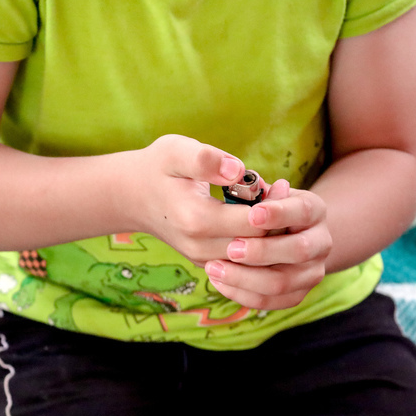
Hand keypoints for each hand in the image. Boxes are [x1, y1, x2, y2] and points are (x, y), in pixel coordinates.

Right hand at [132, 135, 266, 265]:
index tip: (279, 184)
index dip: (274, 205)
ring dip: (269, 235)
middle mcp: (201, 248)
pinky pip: (243, 262)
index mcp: (196, 220)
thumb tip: (237, 170)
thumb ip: (207, 159)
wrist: (133, 196)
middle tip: (282, 193)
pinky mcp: (207, 264)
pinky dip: (256, 244)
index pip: (255, 224)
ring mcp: (203, 260)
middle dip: (276, 222)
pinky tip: (256, 218)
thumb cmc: (159, 168)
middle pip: (259, 246)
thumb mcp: (176, 150)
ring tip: (271, 205)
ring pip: (254, 259)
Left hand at [203, 179, 332, 309]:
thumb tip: (249, 186)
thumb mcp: (264, 194)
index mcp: (315, 210)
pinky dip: (242, 294)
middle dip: (262, 251)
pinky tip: (218, 281)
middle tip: (230, 247)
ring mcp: (312, 272)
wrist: (286, 235)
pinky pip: (270, 301)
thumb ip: (256, 192)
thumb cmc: (266, 209)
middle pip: (298, 251)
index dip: (278, 214)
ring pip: (282, 282)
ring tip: (213, 268)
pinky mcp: (297, 294)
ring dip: (245, 278)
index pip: (302, 211)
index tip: (252, 215)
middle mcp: (322, 242)